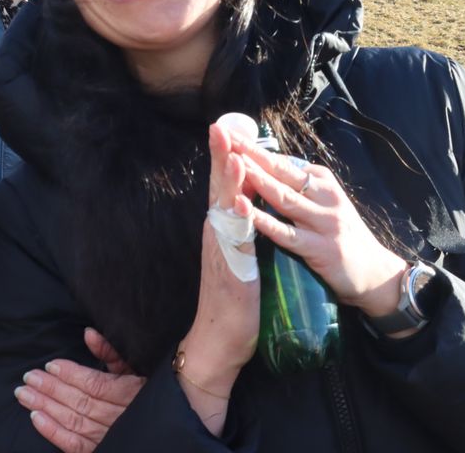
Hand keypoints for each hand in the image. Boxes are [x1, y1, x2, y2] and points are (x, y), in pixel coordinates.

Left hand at [15, 328, 145, 452]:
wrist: (158, 428)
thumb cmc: (144, 393)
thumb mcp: (134, 370)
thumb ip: (111, 352)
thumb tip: (88, 333)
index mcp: (128, 392)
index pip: (94, 383)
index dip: (71, 374)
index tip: (50, 366)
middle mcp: (118, 416)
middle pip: (79, 401)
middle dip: (51, 388)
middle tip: (28, 377)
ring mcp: (109, 437)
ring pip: (74, 421)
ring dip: (46, 407)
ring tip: (24, 394)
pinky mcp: (100, 451)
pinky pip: (74, 445)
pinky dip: (54, 433)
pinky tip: (35, 419)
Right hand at [172, 124, 259, 434]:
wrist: (220, 339)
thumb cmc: (233, 298)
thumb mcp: (239, 253)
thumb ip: (240, 227)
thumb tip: (248, 201)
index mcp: (222, 228)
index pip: (225, 185)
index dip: (226, 156)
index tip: (228, 127)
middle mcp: (217, 235)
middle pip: (219, 188)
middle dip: (221, 156)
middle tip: (220, 125)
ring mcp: (222, 252)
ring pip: (225, 209)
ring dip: (229, 181)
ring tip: (233, 153)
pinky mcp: (231, 271)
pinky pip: (235, 242)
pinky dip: (237, 220)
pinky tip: (240, 202)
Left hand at [233, 138, 407, 317]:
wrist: (375, 273)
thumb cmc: (341, 234)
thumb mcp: (324, 202)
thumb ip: (298, 185)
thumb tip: (264, 164)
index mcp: (322, 181)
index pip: (282, 161)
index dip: (254, 148)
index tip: (229, 133)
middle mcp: (326, 196)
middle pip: (281, 172)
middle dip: (251, 154)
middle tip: (225, 137)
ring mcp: (325, 222)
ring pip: (284, 198)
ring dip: (257, 180)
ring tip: (233, 165)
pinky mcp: (321, 249)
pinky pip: (288, 234)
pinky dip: (266, 223)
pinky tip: (247, 213)